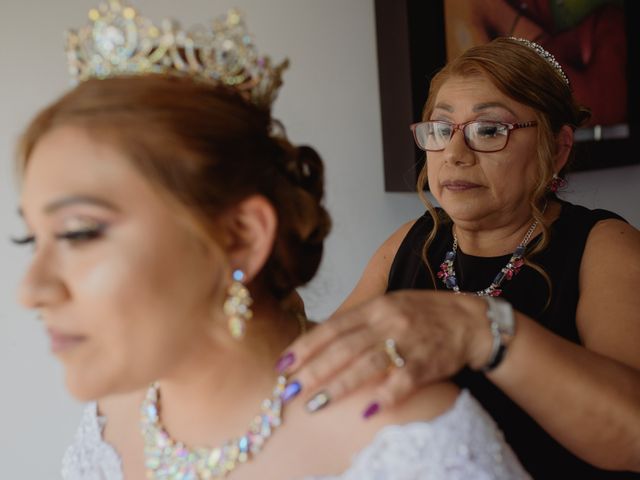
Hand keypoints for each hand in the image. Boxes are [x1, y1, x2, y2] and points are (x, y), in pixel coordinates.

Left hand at [278, 290, 491, 412]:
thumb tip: (322, 340)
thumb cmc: (424, 315)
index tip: (284, 364)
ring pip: (366, 365)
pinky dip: (383, 397)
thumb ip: (359, 321)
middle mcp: (388, 321)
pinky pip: (401, 381)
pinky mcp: (427, 363)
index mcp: (375, 307)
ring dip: (338, 387)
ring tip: (314, 404)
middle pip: (343, 348)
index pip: (333, 327)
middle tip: (289, 390)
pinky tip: (365, 412)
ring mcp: (407, 341)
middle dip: (313, 371)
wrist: (471, 320)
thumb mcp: (389, 305)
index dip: (306, 346)